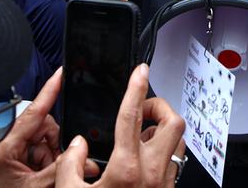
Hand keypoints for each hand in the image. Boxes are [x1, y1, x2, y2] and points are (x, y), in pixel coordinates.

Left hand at [0, 68, 63, 187]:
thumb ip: (61, 169)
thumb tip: (86, 158)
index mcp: (2, 147)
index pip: (33, 112)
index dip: (49, 90)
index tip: (60, 73)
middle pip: (41, 126)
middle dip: (53, 145)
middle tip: (53, 167)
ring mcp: (1, 146)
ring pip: (40, 136)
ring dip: (48, 155)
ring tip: (40, 177)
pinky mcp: (4, 152)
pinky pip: (33, 146)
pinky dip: (40, 159)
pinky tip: (35, 175)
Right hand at [56, 64, 185, 187]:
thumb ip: (69, 165)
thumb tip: (78, 145)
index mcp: (126, 169)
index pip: (133, 116)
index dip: (136, 88)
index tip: (140, 71)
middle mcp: (151, 173)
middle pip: (172, 123)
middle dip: (160, 108)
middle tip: (144, 109)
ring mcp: (164, 183)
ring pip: (178, 141)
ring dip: (162, 131)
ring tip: (142, 135)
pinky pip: (174, 161)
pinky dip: (163, 152)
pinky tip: (145, 158)